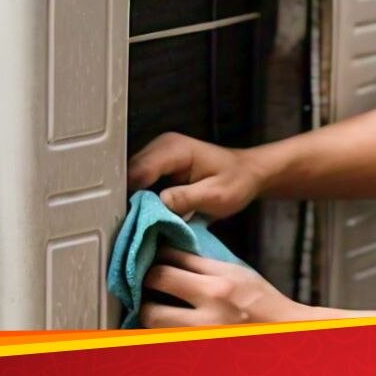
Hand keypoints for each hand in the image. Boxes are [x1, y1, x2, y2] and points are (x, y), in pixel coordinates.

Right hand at [128, 132, 265, 219]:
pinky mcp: (157, 166)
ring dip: (132, 202)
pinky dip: (139, 200)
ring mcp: (157, 155)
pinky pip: (139, 184)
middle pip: (129, 175)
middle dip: (128, 201)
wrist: (248, 173)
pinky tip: (143, 217)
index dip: (131, 196)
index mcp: (174, 149)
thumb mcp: (216, 195)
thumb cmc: (237, 182)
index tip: (130, 221)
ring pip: (131, 180)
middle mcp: (161, 147)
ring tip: (135, 225)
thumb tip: (158, 204)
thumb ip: (186, 199)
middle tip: (130, 228)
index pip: (139, 171)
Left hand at [139, 249, 312, 327]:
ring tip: (152, 305)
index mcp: (224, 279)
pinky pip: (163, 338)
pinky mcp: (197, 351)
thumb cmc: (263, 303)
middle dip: (146, 278)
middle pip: (157, 279)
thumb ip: (206, 266)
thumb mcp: (239, 274)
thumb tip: (170, 255)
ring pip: (152, 316)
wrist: (285, 335)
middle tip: (146, 280)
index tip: (152, 254)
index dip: (157, 253)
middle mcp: (213, 303)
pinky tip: (162, 326)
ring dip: (148, 308)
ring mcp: (203, 331)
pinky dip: (159, 331)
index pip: (176, 256)